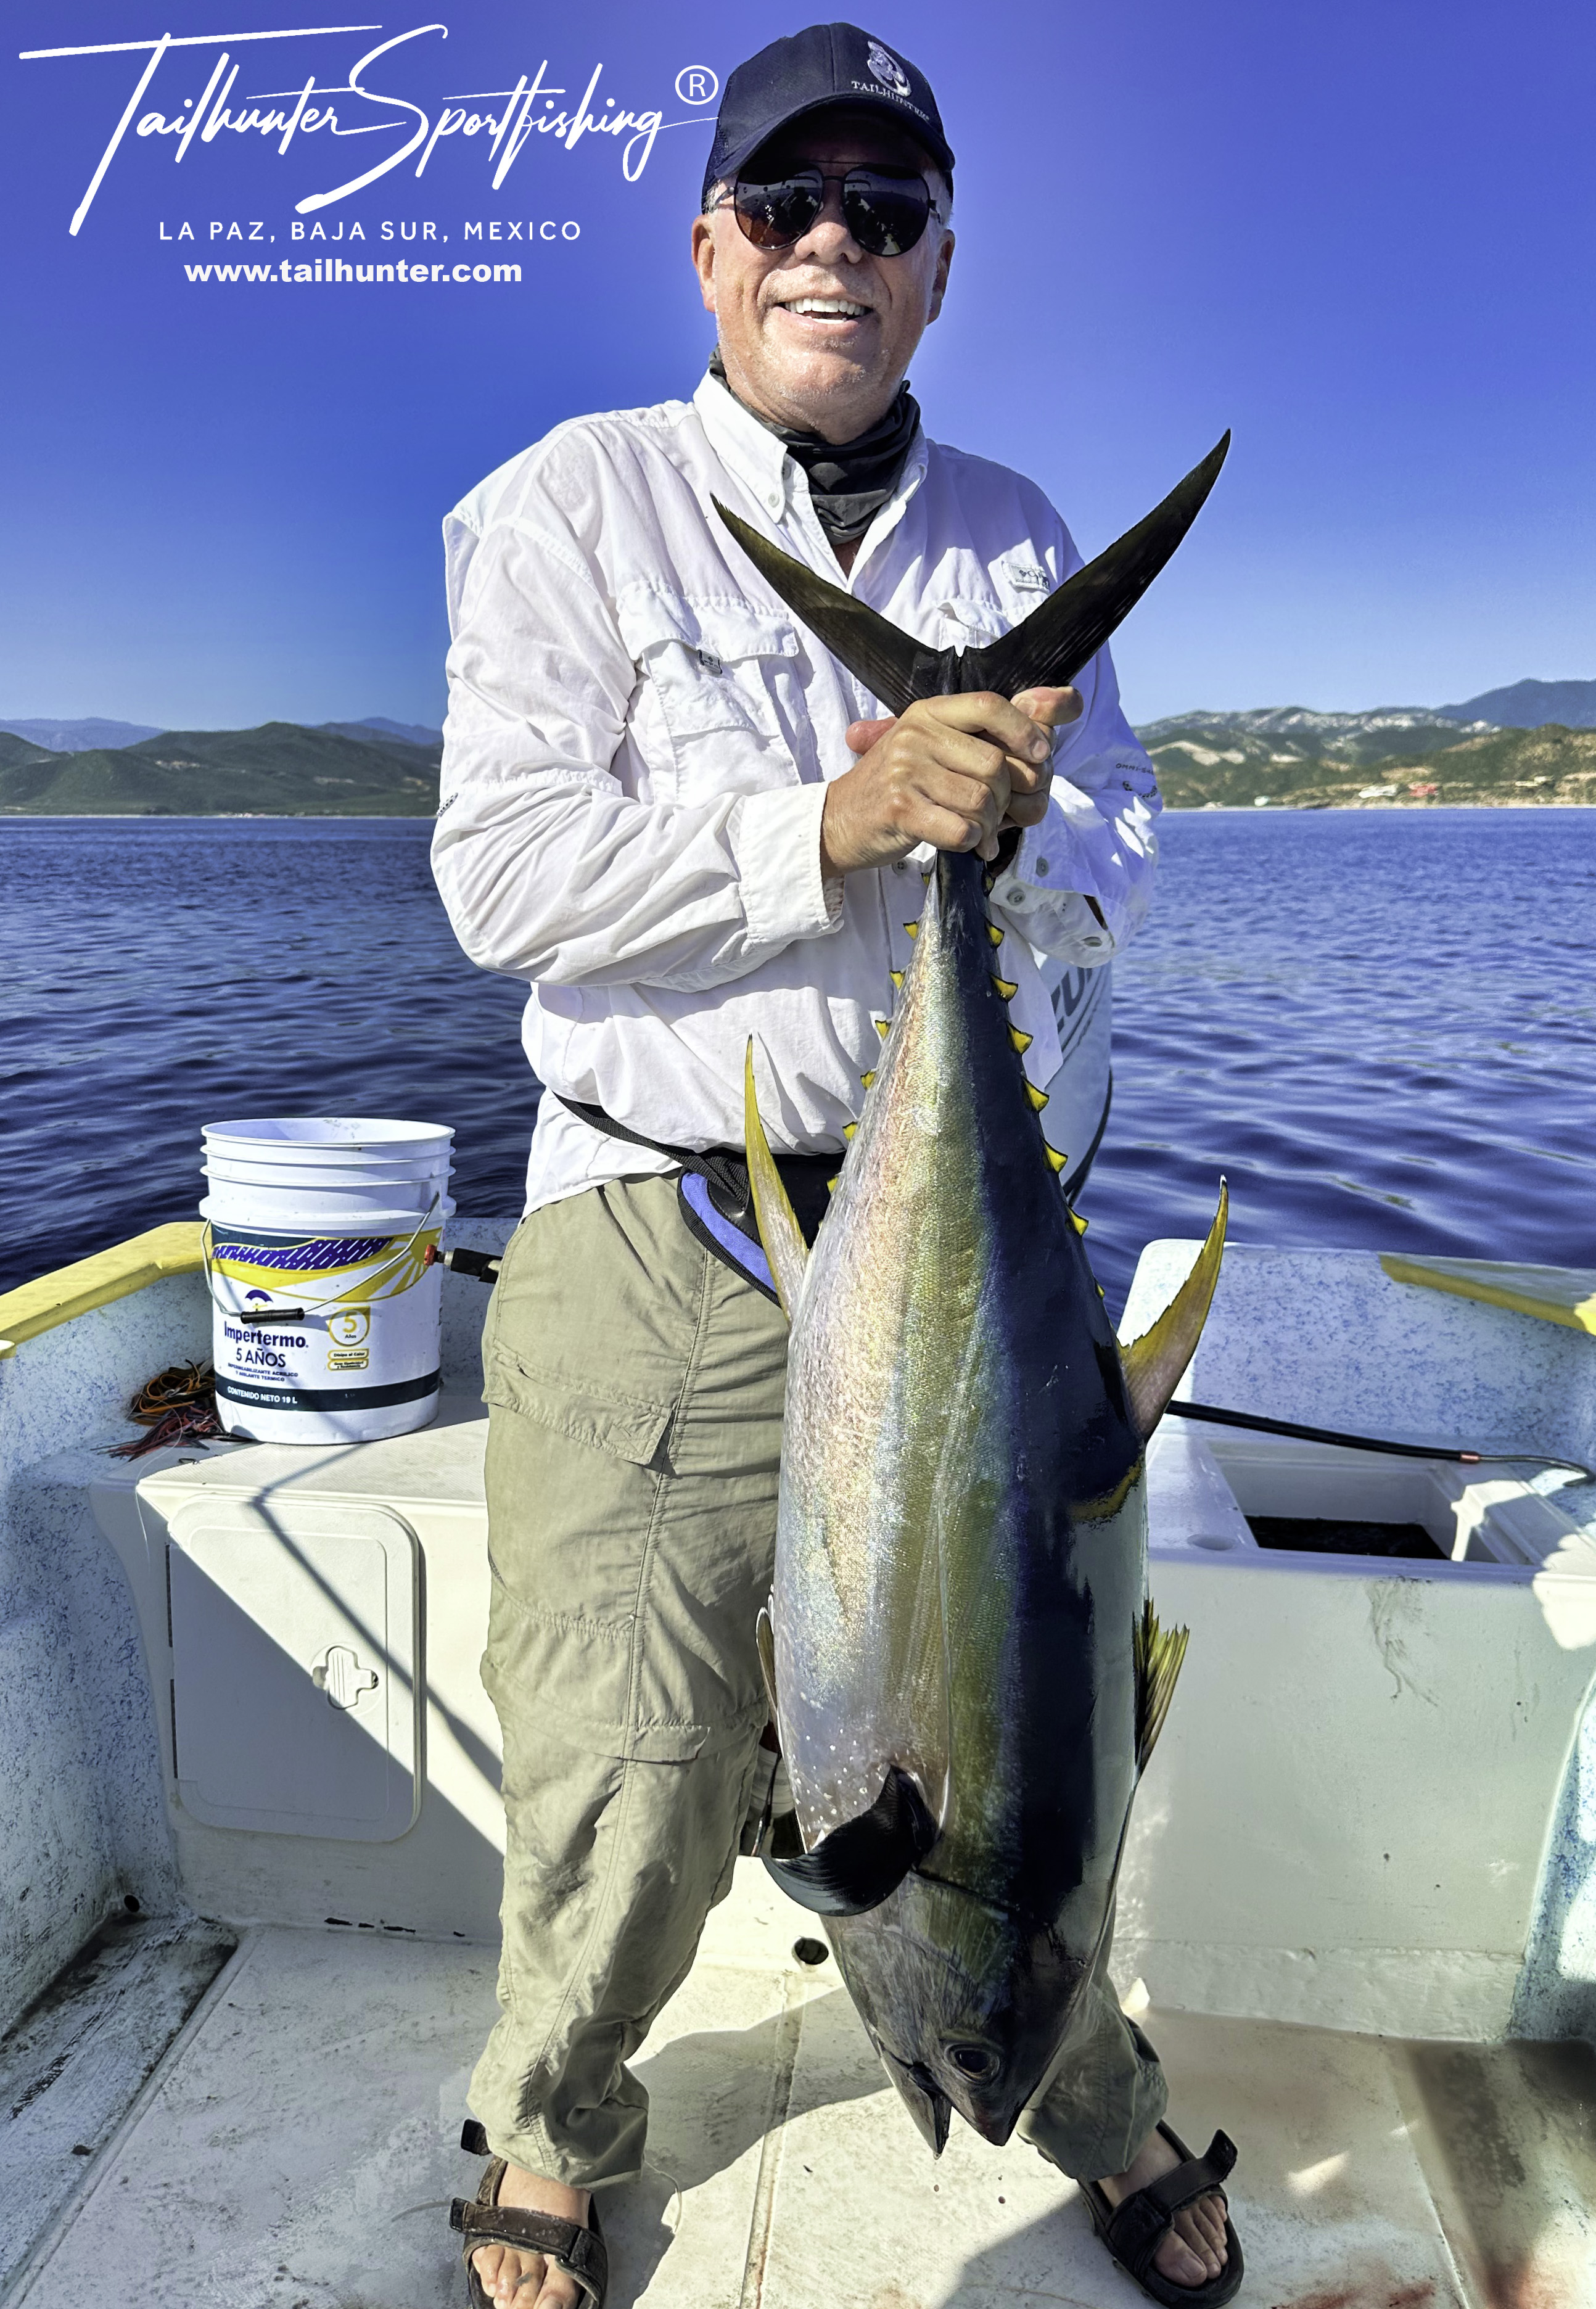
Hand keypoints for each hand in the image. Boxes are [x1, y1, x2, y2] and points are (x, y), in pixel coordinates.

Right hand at [822, 687, 1081, 875]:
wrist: (840, 820)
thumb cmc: (900, 785)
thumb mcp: (936, 746)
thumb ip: (990, 732)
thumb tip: (1069, 702)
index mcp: (929, 712)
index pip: (989, 705)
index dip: (1024, 729)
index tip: (1041, 753)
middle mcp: (916, 734)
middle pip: (994, 764)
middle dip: (1006, 797)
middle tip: (995, 814)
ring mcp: (906, 771)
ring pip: (981, 800)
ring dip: (988, 825)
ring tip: (977, 831)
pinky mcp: (900, 809)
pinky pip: (961, 829)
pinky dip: (970, 842)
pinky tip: (961, 841)